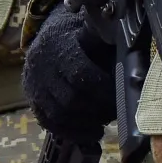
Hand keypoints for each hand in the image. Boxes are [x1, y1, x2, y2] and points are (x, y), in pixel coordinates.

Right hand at [22, 3, 117, 144]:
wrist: (48, 34)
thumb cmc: (77, 31)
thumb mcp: (91, 28)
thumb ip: (106, 42)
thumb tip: (129, 61)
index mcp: (56, 43)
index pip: (79, 74)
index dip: (102, 89)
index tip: (120, 96)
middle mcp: (40, 65)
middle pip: (69, 98)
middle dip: (96, 110)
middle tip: (116, 113)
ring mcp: (32, 85)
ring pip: (58, 114)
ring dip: (85, 124)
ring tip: (105, 123)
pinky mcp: (32, 100)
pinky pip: (49, 123)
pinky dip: (72, 132)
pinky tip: (91, 134)